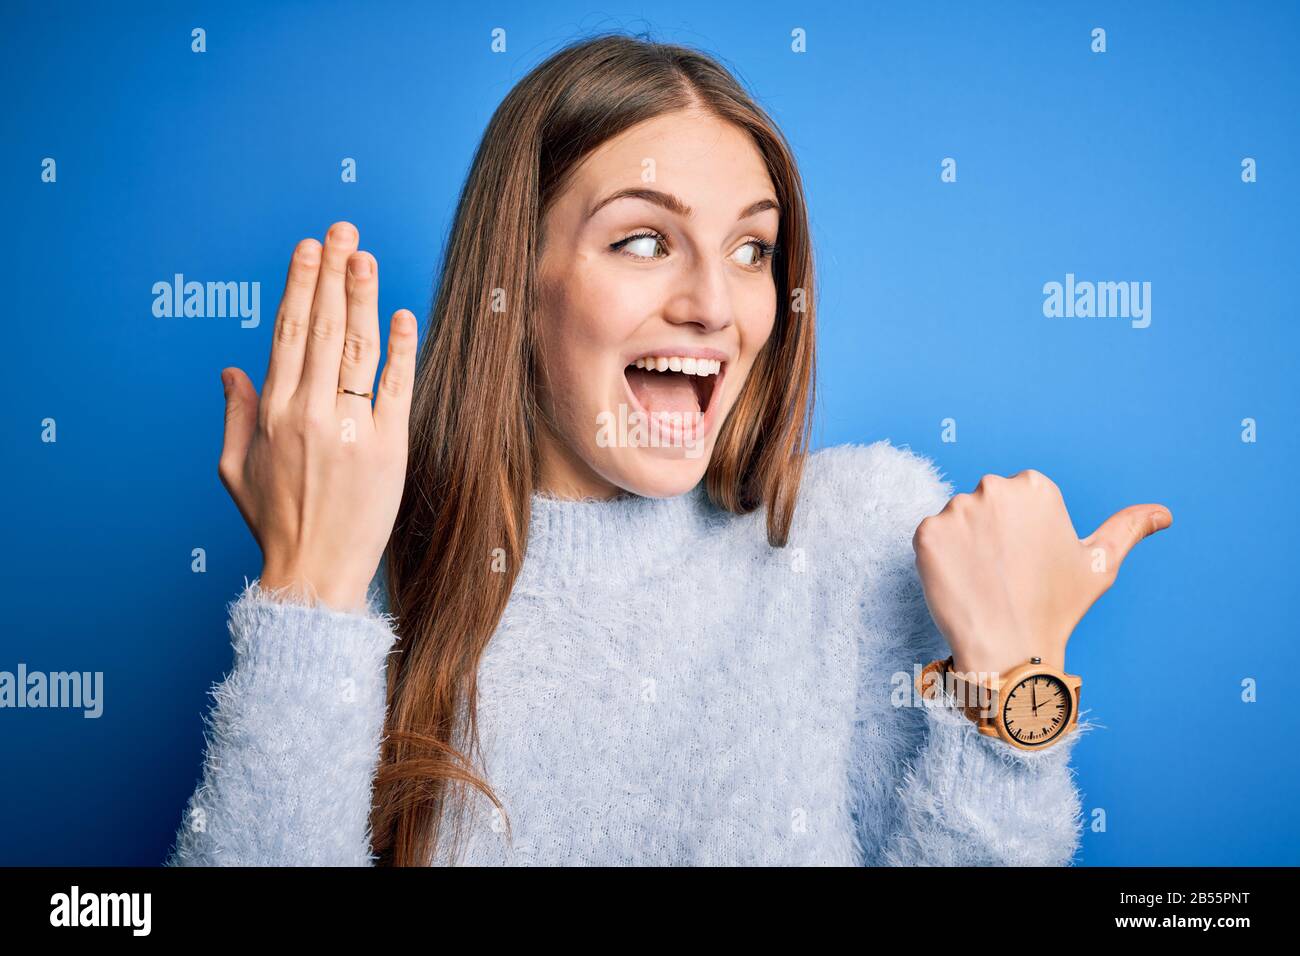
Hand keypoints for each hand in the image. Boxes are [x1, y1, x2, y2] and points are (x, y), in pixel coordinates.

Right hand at [218, 221, 417, 611]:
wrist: (314, 574)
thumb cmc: (276, 525)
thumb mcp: (237, 469)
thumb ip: (236, 415)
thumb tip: (231, 370)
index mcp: (273, 413)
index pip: (288, 332)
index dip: (300, 285)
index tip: (309, 249)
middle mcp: (309, 413)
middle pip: (324, 328)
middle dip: (332, 273)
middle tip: (342, 230)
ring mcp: (351, 428)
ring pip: (358, 348)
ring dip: (363, 297)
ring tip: (366, 257)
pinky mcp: (388, 448)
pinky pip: (397, 388)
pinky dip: (401, 350)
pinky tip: (403, 316)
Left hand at [912, 469, 1171, 676]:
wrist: (1008, 651)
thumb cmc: (1056, 608)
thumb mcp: (1099, 564)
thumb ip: (1128, 528)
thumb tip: (1165, 513)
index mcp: (1035, 486)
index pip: (1016, 500)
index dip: (1021, 534)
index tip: (1028, 562)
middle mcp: (993, 487)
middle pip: (984, 507)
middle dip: (991, 536)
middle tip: (1005, 575)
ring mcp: (956, 510)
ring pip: (957, 524)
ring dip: (964, 548)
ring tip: (985, 581)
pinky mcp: (926, 534)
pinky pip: (930, 541)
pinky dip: (940, 562)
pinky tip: (960, 584)